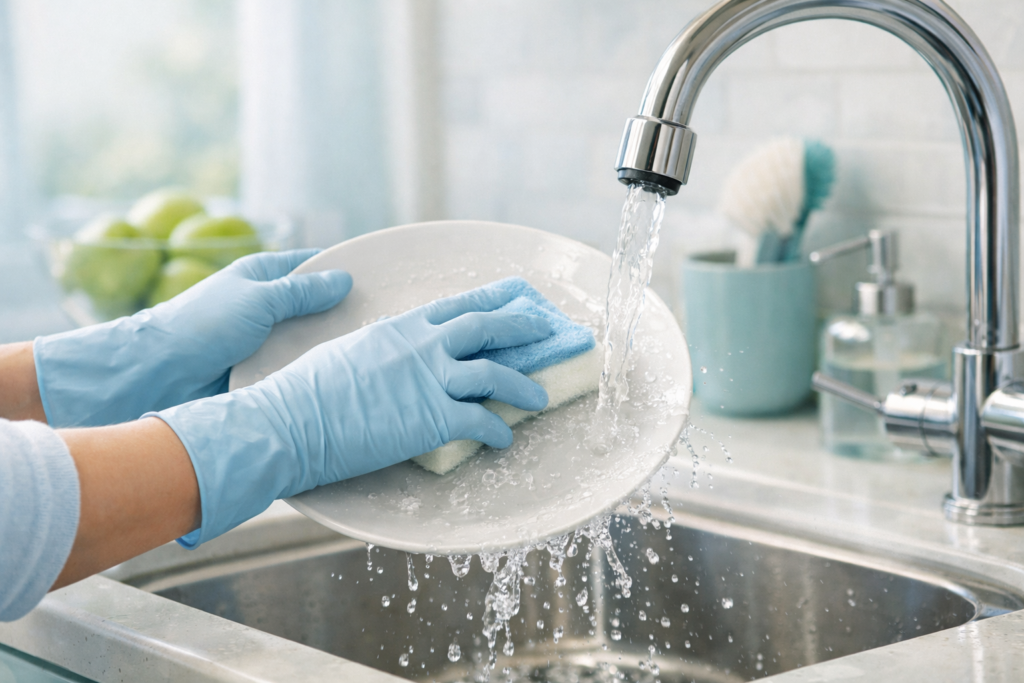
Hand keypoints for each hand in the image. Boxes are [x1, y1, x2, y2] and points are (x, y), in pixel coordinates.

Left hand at [35, 249, 351, 426]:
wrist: (160, 372)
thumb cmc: (205, 324)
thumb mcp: (259, 298)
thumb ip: (303, 291)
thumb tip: (344, 279)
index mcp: (261, 275)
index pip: (310, 265)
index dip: (339, 271)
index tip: (378, 280)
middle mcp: (263, 304)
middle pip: (312, 305)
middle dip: (340, 313)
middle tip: (381, 322)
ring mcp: (262, 338)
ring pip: (305, 339)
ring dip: (325, 346)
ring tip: (365, 353)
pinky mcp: (259, 368)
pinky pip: (292, 366)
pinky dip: (308, 369)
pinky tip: (336, 376)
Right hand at [154, 281, 551, 546]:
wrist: (291, 421)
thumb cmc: (306, 391)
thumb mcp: (348, 352)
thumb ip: (381, 348)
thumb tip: (391, 355)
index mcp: (400, 327)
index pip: (457, 305)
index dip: (493, 300)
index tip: (517, 295)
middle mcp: (421, 346)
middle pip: (486, 328)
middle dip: (521, 328)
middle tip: (544, 331)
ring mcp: (430, 380)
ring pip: (495, 374)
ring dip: (524, 386)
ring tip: (541, 397)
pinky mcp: (432, 419)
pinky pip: (481, 421)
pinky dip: (499, 430)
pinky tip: (506, 439)